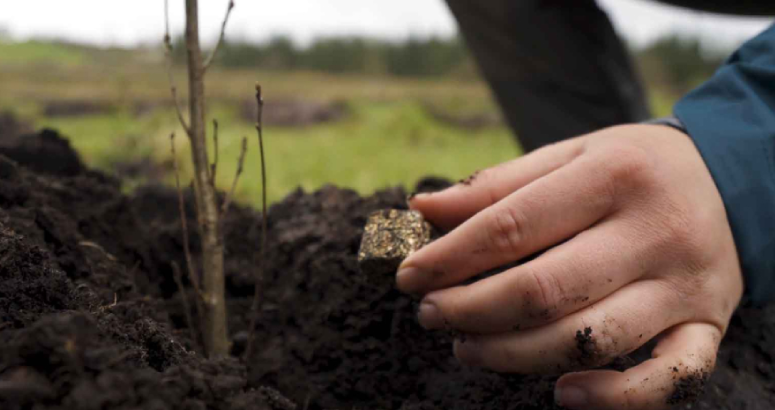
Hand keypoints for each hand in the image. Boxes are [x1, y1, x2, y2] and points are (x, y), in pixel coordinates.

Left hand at [398, 124, 742, 409]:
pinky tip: (561, 394)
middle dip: (471, 310)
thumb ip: (497, 185)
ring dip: (514, 355)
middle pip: (543, 290)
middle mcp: (653, 232)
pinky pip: (667, 380)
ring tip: (467, 346)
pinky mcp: (706, 326)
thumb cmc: (631, 168)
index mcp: (613, 176)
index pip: (511, 225)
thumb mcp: (569, 155)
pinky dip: (614, 399)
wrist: (731, 181)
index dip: (449, 258)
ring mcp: (683, 286)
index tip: (408, 276)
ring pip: (588, 340)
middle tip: (431, 314)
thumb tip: (424, 208)